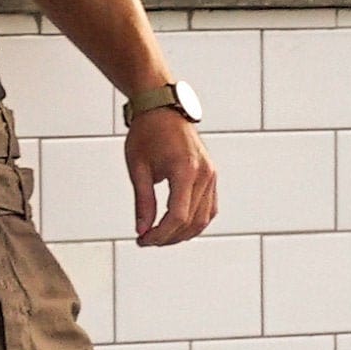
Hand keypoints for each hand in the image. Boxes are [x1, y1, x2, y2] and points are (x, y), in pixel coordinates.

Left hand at [127, 107, 216, 245]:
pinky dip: (195, 222)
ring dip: (183, 234)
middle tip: (147, 240)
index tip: (142, 240)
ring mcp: (212, 175)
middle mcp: (204, 174)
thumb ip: (143, 202)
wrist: (163, 108)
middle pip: (192, 222)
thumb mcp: (138, 168)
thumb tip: (142, 230)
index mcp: (185, 170)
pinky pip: (209, 208)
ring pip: (204, 219)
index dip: (160, 235)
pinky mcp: (212, 175)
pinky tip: (176, 226)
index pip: (177, 216)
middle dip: (169, 237)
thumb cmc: (147, 133)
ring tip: (160, 236)